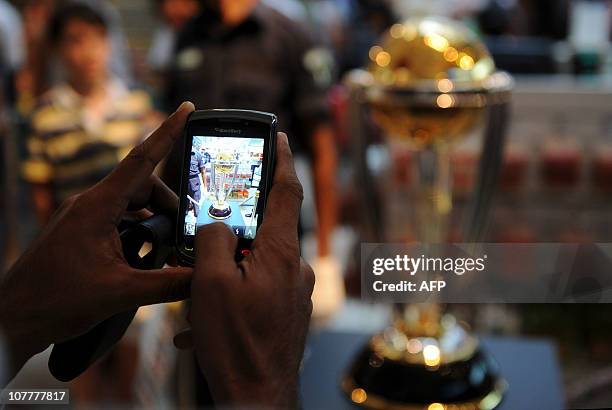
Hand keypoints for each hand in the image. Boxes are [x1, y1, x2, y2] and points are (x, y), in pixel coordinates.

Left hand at [0, 102, 195, 381]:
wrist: (13, 318)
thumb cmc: (56, 300)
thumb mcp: (120, 293)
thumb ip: (167, 284)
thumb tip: (202, 278)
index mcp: (97, 206)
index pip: (141, 160)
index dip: (167, 131)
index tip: (187, 108)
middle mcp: (90, 204)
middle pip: (143, 186)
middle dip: (170, 204)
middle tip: (185, 233)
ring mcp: (84, 217)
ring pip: (132, 203)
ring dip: (154, 221)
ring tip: (165, 251)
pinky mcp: (82, 232)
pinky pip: (119, 219)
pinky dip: (139, 231)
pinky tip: (145, 258)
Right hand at [176, 133, 314, 407]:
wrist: (258, 396)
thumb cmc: (236, 341)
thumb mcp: (211, 283)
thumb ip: (213, 240)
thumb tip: (216, 225)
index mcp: (281, 252)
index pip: (286, 191)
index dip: (282, 159)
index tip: (280, 136)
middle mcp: (295, 268)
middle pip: (267, 228)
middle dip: (237, 226)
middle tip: (213, 230)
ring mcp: (294, 291)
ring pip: (256, 264)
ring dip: (226, 273)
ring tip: (199, 297)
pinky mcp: (288, 312)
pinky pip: (258, 292)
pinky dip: (232, 298)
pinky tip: (204, 325)